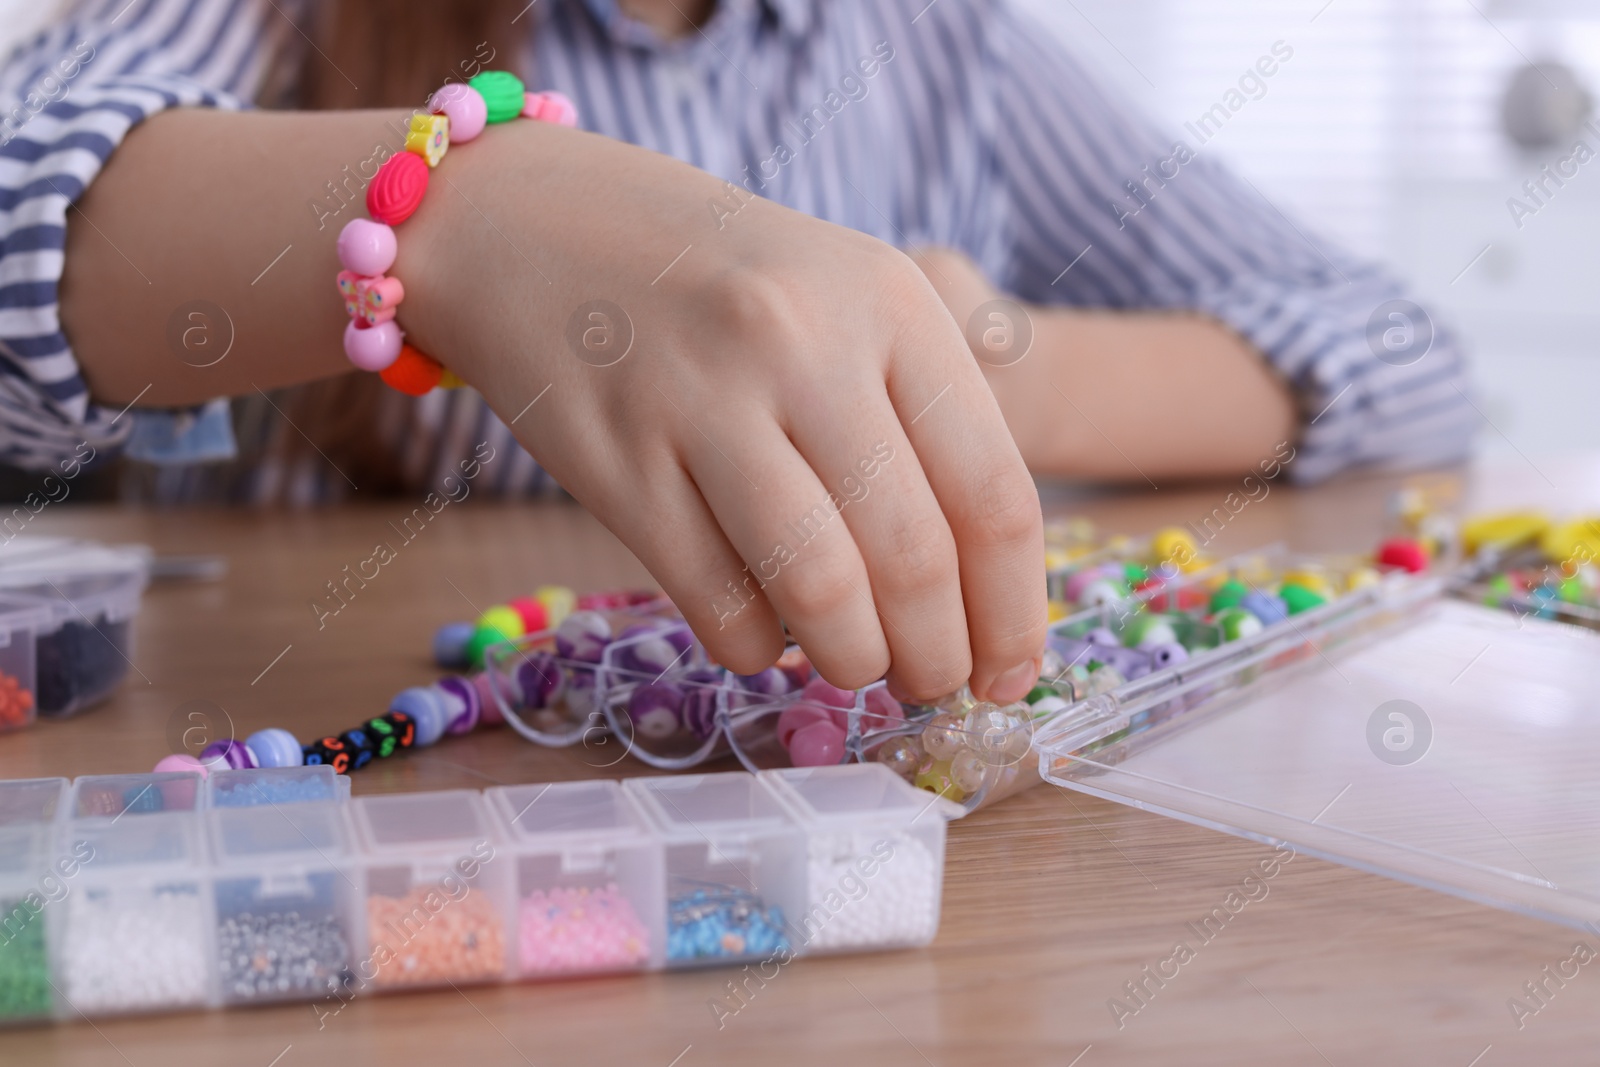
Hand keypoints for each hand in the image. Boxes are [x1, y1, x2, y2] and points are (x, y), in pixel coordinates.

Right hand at [403, 124, 1046, 702]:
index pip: (994, 491)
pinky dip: (758, 647)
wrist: (539, 223)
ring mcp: (702, 401)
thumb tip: (980, 591)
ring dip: (854, 660)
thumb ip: (921, 419)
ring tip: (856, 663)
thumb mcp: (846, 296)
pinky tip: (765, 634)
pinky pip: (717, 601)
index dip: (1014, 610)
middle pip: (914, 556)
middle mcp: (803, 343)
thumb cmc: (721, 278)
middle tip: (935, 683)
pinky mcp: (618, 464)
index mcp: (891, 301)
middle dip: (941, 655)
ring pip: (820, 590)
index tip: (1011, 675)